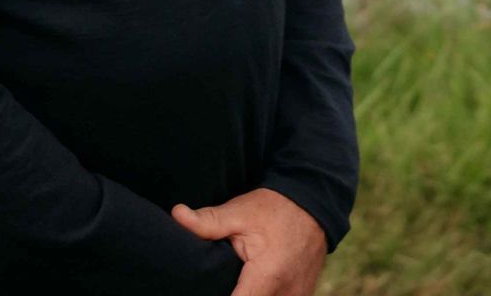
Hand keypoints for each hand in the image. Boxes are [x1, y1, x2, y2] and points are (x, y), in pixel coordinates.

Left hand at [171, 187, 324, 295]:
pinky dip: (263, 295)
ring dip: (249, 295)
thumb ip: (208, 221)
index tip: (208, 291)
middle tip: (219, 283)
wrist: (314, 204)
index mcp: (268, 276)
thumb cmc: (275, 208)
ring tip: (232, 283)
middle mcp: (286, 293)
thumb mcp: (240, 211)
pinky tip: (248, 286)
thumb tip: (176, 215)